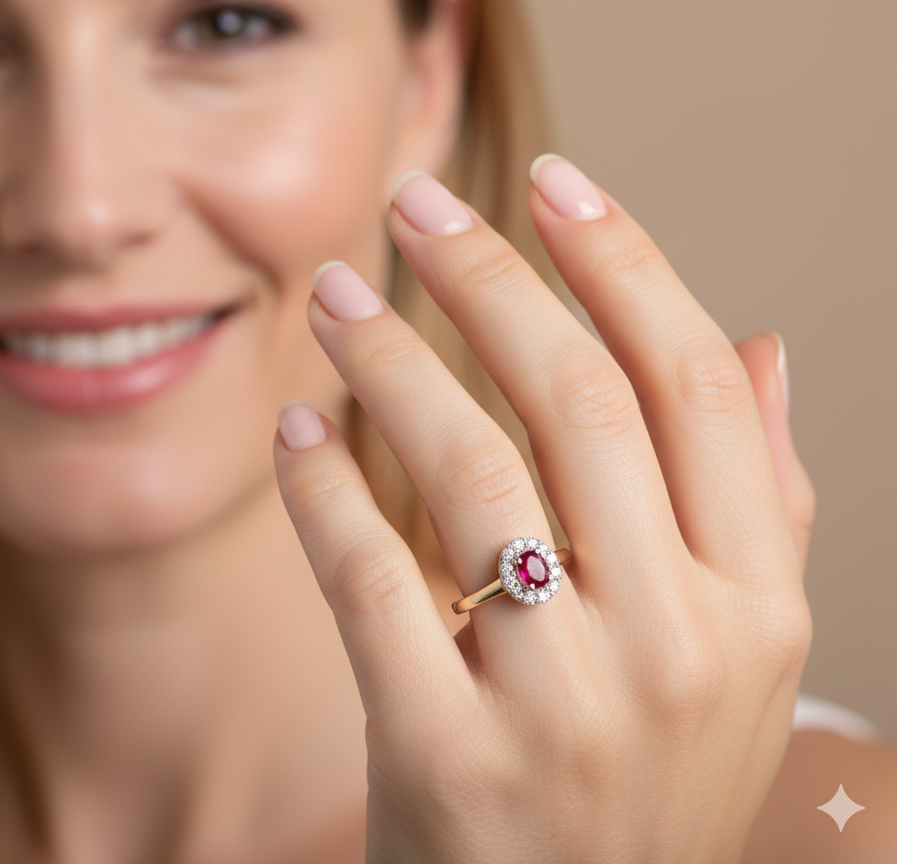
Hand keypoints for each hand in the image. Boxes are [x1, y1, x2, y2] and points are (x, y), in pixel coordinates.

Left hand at [273, 160, 813, 862]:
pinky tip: (298, 427)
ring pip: (467, 469)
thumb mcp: (740, 660)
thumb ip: (758, 506)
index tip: (550, 183)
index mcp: (756, 607)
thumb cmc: (642, 782)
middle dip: (487, 276)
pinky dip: (323, 486)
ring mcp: (564, 707)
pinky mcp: (446, 756)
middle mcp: (678, 647)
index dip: (621, 261)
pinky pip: (369, 577)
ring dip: (388, 359)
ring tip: (336, 300)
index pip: (691, 386)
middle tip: (414, 205)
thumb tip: (761, 348)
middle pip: (575, 401)